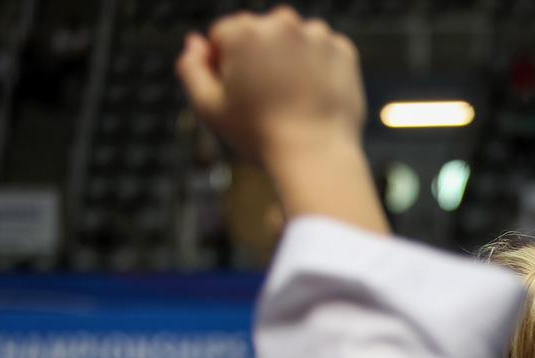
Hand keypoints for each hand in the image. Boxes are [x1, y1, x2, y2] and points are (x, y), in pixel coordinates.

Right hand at [176, 7, 363, 166]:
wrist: (317, 157)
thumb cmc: (258, 136)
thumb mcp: (208, 107)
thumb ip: (191, 68)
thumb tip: (195, 41)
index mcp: (242, 31)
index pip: (224, 36)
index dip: (226, 66)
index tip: (240, 95)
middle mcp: (280, 23)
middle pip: (259, 33)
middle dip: (259, 57)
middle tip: (268, 98)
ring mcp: (316, 35)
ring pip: (293, 40)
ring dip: (290, 58)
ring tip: (293, 98)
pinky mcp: (344, 51)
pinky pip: (322, 51)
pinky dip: (319, 67)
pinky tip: (315, 95)